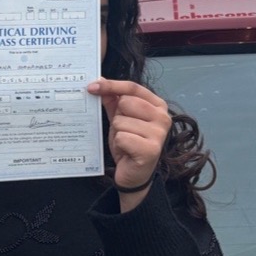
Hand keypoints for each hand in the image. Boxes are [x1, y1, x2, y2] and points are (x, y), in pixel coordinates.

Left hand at [87, 79, 171, 198]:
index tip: (92, 86)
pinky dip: (119, 144)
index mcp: (158, 105)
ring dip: (118, 133)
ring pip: (121, 121)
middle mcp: (163, 117)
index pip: (133, 87)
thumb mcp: (120, 119)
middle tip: (124, 130)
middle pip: (126, 102)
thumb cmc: (129, 143)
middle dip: (118, 117)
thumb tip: (100, 81)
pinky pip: (122, 137)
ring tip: (126, 142)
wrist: (134, 174)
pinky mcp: (151, 149)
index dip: (112, 85)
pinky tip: (127, 151)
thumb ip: (113, 100)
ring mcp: (159, 133)